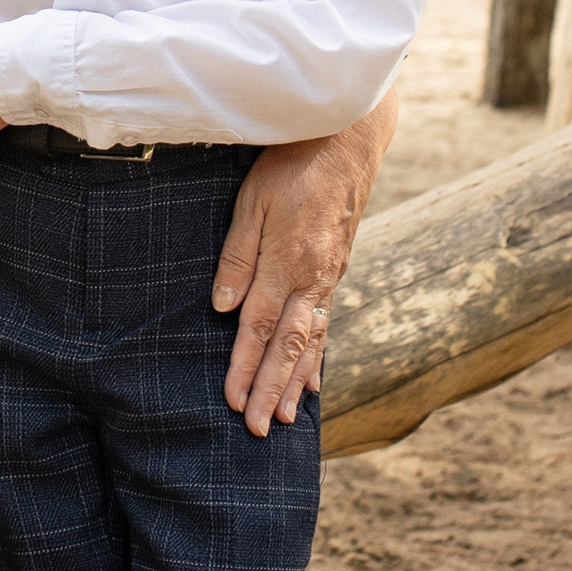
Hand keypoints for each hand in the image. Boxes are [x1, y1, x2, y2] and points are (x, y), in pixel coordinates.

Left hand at [211, 93, 398, 437]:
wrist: (347, 140)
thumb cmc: (292, 164)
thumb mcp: (253, 202)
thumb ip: (238, 257)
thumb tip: (223, 309)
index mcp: (287, 263)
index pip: (259, 327)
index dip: (245, 367)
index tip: (234, 402)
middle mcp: (312, 279)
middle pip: (288, 346)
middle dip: (271, 390)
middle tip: (259, 430)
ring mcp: (328, 278)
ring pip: (311, 342)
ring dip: (295, 382)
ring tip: (286, 418)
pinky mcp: (335, 271)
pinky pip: (325, 324)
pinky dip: (317, 357)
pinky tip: (312, 380)